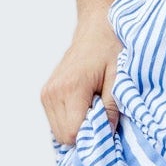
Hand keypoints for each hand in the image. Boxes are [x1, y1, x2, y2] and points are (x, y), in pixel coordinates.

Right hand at [40, 17, 124, 143]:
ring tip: (95, 109)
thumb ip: (112, 107)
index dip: (93, 137)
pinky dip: (72, 121)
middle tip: (104, 118)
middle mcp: (52, 92)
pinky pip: (57, 122)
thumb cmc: (111, 48)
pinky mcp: (46, 94)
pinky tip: (86, 107)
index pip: (73, 133)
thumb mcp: (119, 77)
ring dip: (78, 128)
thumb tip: (107, 134)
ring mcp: (46, 93)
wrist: (96, 28)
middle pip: (64, 137)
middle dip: (86, 135)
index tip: (109, 128)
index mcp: (70, 88)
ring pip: (59, 132)